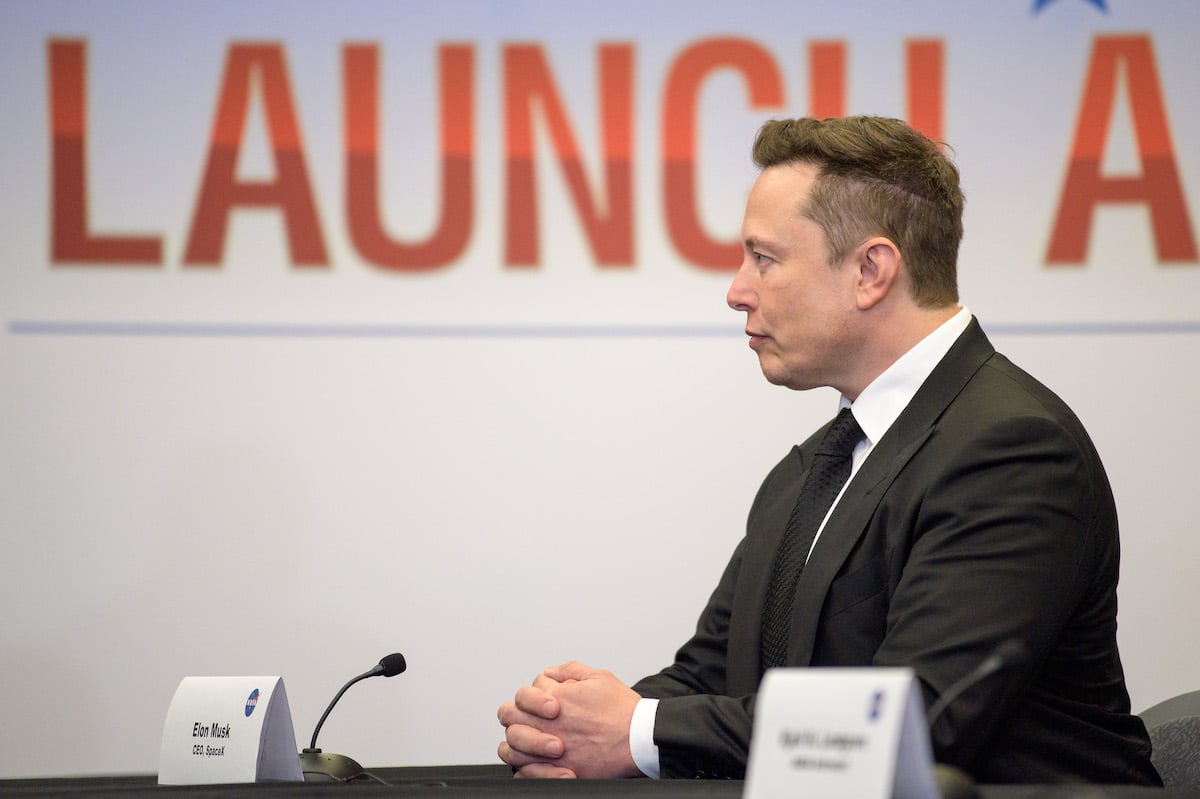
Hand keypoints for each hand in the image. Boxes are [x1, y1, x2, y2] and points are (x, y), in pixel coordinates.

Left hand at [497, 661, 642, 778]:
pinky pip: (525, 773)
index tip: (548, 703)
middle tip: (529, 720)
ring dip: (516, 743)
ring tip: (529, 743)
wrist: (639, 739)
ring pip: (510, 747)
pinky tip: (534, 764)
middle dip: (516, 715)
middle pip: (509, 716)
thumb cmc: (623, 711)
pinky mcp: (558, 771)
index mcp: (555, 698)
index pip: (524, 693)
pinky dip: (525, 769)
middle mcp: (547, 724)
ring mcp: (549, 750)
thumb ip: (569, 670)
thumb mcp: (598, 677)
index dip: (533, 696)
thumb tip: (550, 673)